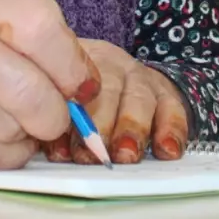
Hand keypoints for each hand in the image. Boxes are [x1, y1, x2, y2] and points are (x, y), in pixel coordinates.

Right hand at [0, 0, 99, 169]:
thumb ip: (44, 40)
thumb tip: (87, 92)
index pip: (40, 26)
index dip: (72, 66)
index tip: (82, 85)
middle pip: (29, 90)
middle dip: (55, 114)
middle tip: (53, 114)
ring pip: (9, 128)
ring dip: (25, 134)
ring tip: (12, 117)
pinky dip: (4, 154)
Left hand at [41, 40, 189, 165]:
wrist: (109, 80)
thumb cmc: (73, 102)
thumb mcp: (57, 103)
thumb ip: (50, 124)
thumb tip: (45, 149)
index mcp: (73, 64)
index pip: (69, 82)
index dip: (67, 113)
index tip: (61, 142)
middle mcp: (109, 64)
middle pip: (107, 87)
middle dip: (101, 123)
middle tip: (96, 151)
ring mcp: (139, 76)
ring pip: (139, 98)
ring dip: (133, 129)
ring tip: (126, 154)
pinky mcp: (165, 92)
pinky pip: (173, 108)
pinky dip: (171, 130)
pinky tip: (167, 150)